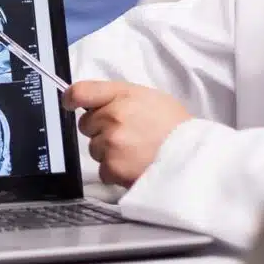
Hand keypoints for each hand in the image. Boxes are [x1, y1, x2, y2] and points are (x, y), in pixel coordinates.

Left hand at [63, 80, 191, 187]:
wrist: (193, 156)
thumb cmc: (175, 127)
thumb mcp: (150, 98)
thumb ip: (120, 98)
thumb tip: (97, 104)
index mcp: (122, 95)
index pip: (81, 91)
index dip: (71, 98)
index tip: (70, 104)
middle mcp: (113, 116)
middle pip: (86, 124)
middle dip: (101, 130)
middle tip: (128, 135)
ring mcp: (111, 142)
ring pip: (94, 149)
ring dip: (109, 153)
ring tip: (136, 152)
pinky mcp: (113, 166)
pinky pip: (103, 170)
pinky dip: (116, 172)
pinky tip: (135, 166)